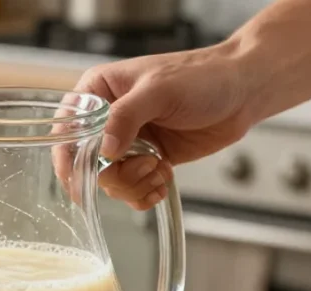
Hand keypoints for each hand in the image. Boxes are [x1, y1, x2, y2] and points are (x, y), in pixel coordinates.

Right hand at [77, 43, 256, 209]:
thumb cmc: (202, 77)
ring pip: (110, 182)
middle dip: (115, 174)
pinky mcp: (147, 160)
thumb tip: (103, 151)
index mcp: (98, 92)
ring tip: (159, 169)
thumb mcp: (159, 90)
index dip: (69, 158)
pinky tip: (163, 180)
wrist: (243, 91)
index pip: (67, 130)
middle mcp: (107, 120)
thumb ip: (125, 117)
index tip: (80, 178)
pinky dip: (146, 193)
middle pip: (88, 164)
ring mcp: (127, 143)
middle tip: (144, 165)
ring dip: (135, 184)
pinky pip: (132, 190)